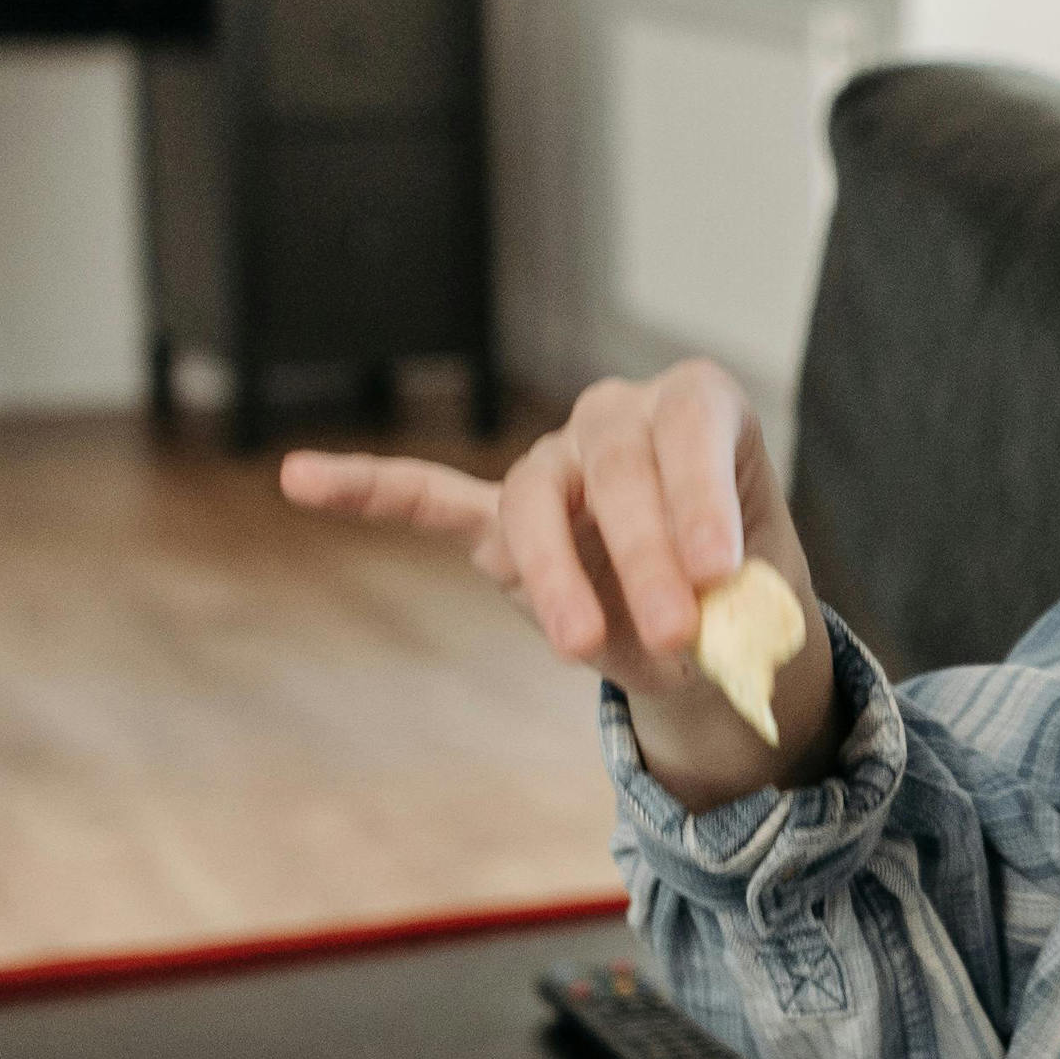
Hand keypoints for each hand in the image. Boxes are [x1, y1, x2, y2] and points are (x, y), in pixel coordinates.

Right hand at [279, 361, 839, 809]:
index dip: (699, 495)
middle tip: (680, 634)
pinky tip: (300, 477)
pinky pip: (429, 498)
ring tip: (579, 648)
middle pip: (613, 463)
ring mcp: (554, 463)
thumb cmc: (741, 596)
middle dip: (643, 553)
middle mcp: (620, 416)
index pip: (688, 429)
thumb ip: (726, 611)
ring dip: (555, 575)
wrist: (715, 622)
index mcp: (699, 410)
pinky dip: (369, 488)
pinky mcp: (500, 519)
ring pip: (535, 498)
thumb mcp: (759, 605)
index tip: (719, 570)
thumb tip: (684, 636)